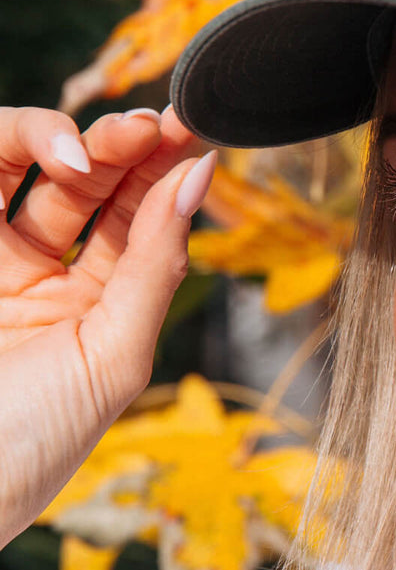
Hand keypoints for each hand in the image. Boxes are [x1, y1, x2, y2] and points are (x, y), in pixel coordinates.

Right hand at [0, 106, 214, 548]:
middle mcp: (45, 276)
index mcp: (100, 305)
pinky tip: (53, 150)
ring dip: (66, 141)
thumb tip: (202, 176)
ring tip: (97, 144)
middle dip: (124, 147)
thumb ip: (155, 264)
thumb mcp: (113, 355)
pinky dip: (6, 147)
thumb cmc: (31, 443)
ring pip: (26, 168)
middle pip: (90, 183)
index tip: (194, 131)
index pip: (140, 218)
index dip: (166, 170)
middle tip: (151, 126)